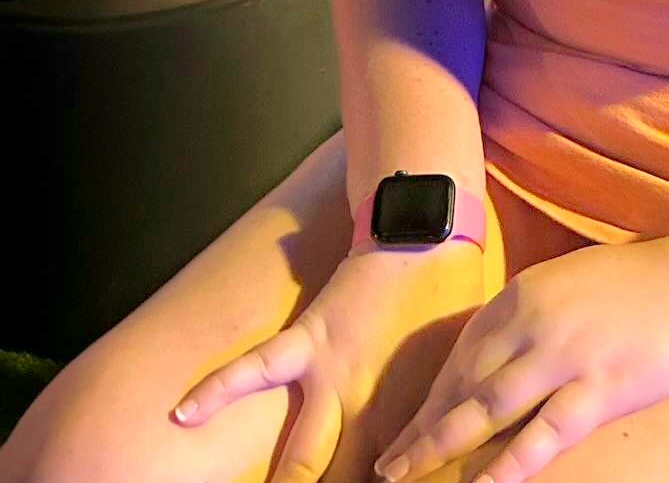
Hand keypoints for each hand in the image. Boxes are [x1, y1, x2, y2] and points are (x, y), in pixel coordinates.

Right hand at [171, 244, 483, 482]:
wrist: (430, 237)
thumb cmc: (455, 301)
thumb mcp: (460, 371)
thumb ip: (439, 419)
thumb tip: (440, 456)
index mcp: (409, 421)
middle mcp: (368, 413)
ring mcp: (333, 379)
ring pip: (302, 458)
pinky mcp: (309, 340)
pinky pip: (256, 368)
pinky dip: (217, 389)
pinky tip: (181, 414)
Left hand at [373, 232, 668, 482]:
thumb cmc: (642, 282)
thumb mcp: (570, 281)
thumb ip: (531, 314)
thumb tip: (493, 359)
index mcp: (526, 293)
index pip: (463, 352)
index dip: (432, 395)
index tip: (409, 426)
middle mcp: (535, 320)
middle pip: (464, 382)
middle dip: (423, 427)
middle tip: (388, 463)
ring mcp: (566, 354)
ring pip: (487, 408)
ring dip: (441, 446)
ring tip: (407, 476)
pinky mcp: (599, 386)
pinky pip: (543, 432)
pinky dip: (507, 463)